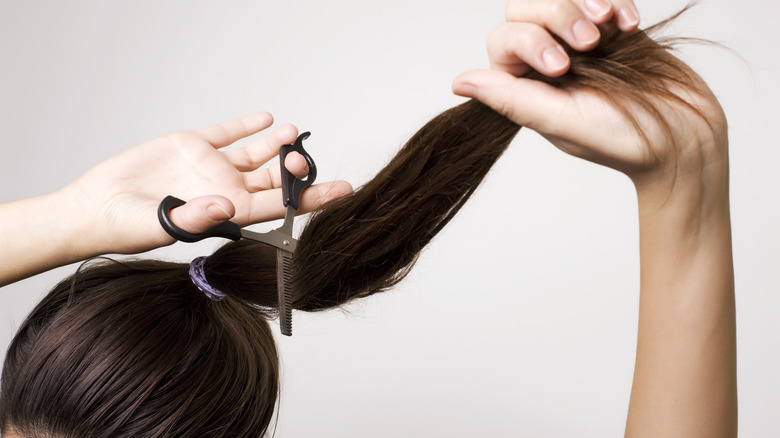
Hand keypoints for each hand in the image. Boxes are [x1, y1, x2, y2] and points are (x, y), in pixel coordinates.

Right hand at [67, 112, 351, 254]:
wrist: (95, 207)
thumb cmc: (129, 228)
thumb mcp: (163, 225)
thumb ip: (196, 216)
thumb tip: (226, 204)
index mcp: (229, 214)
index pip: (280, 208)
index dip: (313, 199)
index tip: (344, 190)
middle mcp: (227, 190)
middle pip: (274, 180)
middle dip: (295, 170)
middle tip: (304, 158)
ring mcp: (211, 167)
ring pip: (255, 155)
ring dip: (276, 144)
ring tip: (293, 132)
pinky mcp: (192, 146)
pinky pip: (226, 133)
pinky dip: (245, 125)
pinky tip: (265, 118)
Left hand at [452, 0, 726, 191]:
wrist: (685, 137)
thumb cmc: (624, 139)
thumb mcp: (562, 121)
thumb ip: (511, 99)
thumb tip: (458, 83)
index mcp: (525, 87)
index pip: (503, 40)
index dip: (528, 41)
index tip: (561, 66)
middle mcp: (546, 62)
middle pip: (525, 7)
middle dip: (557, 13)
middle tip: (590, 42)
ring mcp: (580, 42)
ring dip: (584, 0)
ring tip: (611, 25)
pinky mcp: (613, 27)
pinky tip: (630, 24)